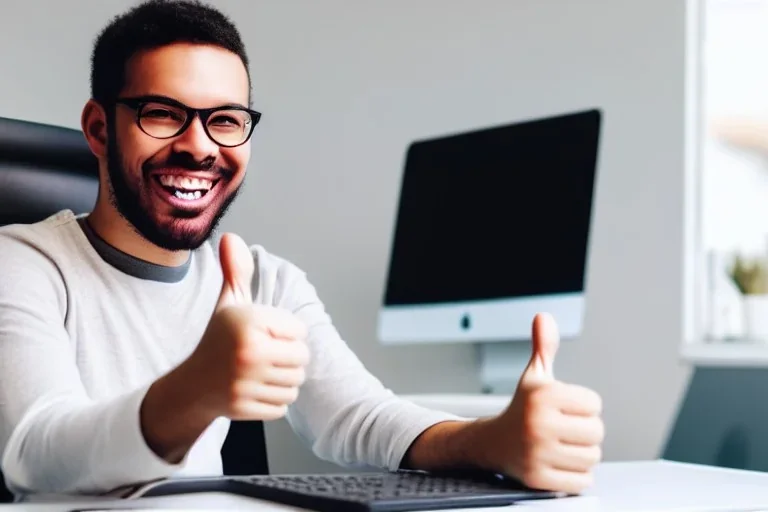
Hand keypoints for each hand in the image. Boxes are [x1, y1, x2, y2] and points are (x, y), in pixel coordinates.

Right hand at [184, 233, 309, 420]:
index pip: (300, 331)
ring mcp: (246, 383)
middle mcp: (248, 352)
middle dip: (288, 357)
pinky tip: (256, 389)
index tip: (264, 334)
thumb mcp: (229, 303)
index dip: (286, 332)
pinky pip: (284, 404)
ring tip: (262, 371)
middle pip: (302, 358)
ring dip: (284, 379)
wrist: (192, 385)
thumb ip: (237, 272)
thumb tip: (231, 237)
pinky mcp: (247, 408)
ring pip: (296, 383)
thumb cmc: (220, 338)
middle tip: (266, 355)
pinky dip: (275, 399)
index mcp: (249, 322)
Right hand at [484, 313, 603, 493]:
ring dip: (580, 454)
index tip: (564, 408)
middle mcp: (538, 423)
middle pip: (597, 432)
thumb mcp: (533, 376)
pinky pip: (581, 482)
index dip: (582, 406)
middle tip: (563, 429)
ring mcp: (537, 453)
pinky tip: (557, 463)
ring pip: (591, 458)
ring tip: (560, 446)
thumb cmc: (521, 408)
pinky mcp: (539, 479)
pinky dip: (575, 476)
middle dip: (584, 432)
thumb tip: (543, 317)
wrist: (491, 443)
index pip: (594, 403)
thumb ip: (544, 347)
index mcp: (542, 395)